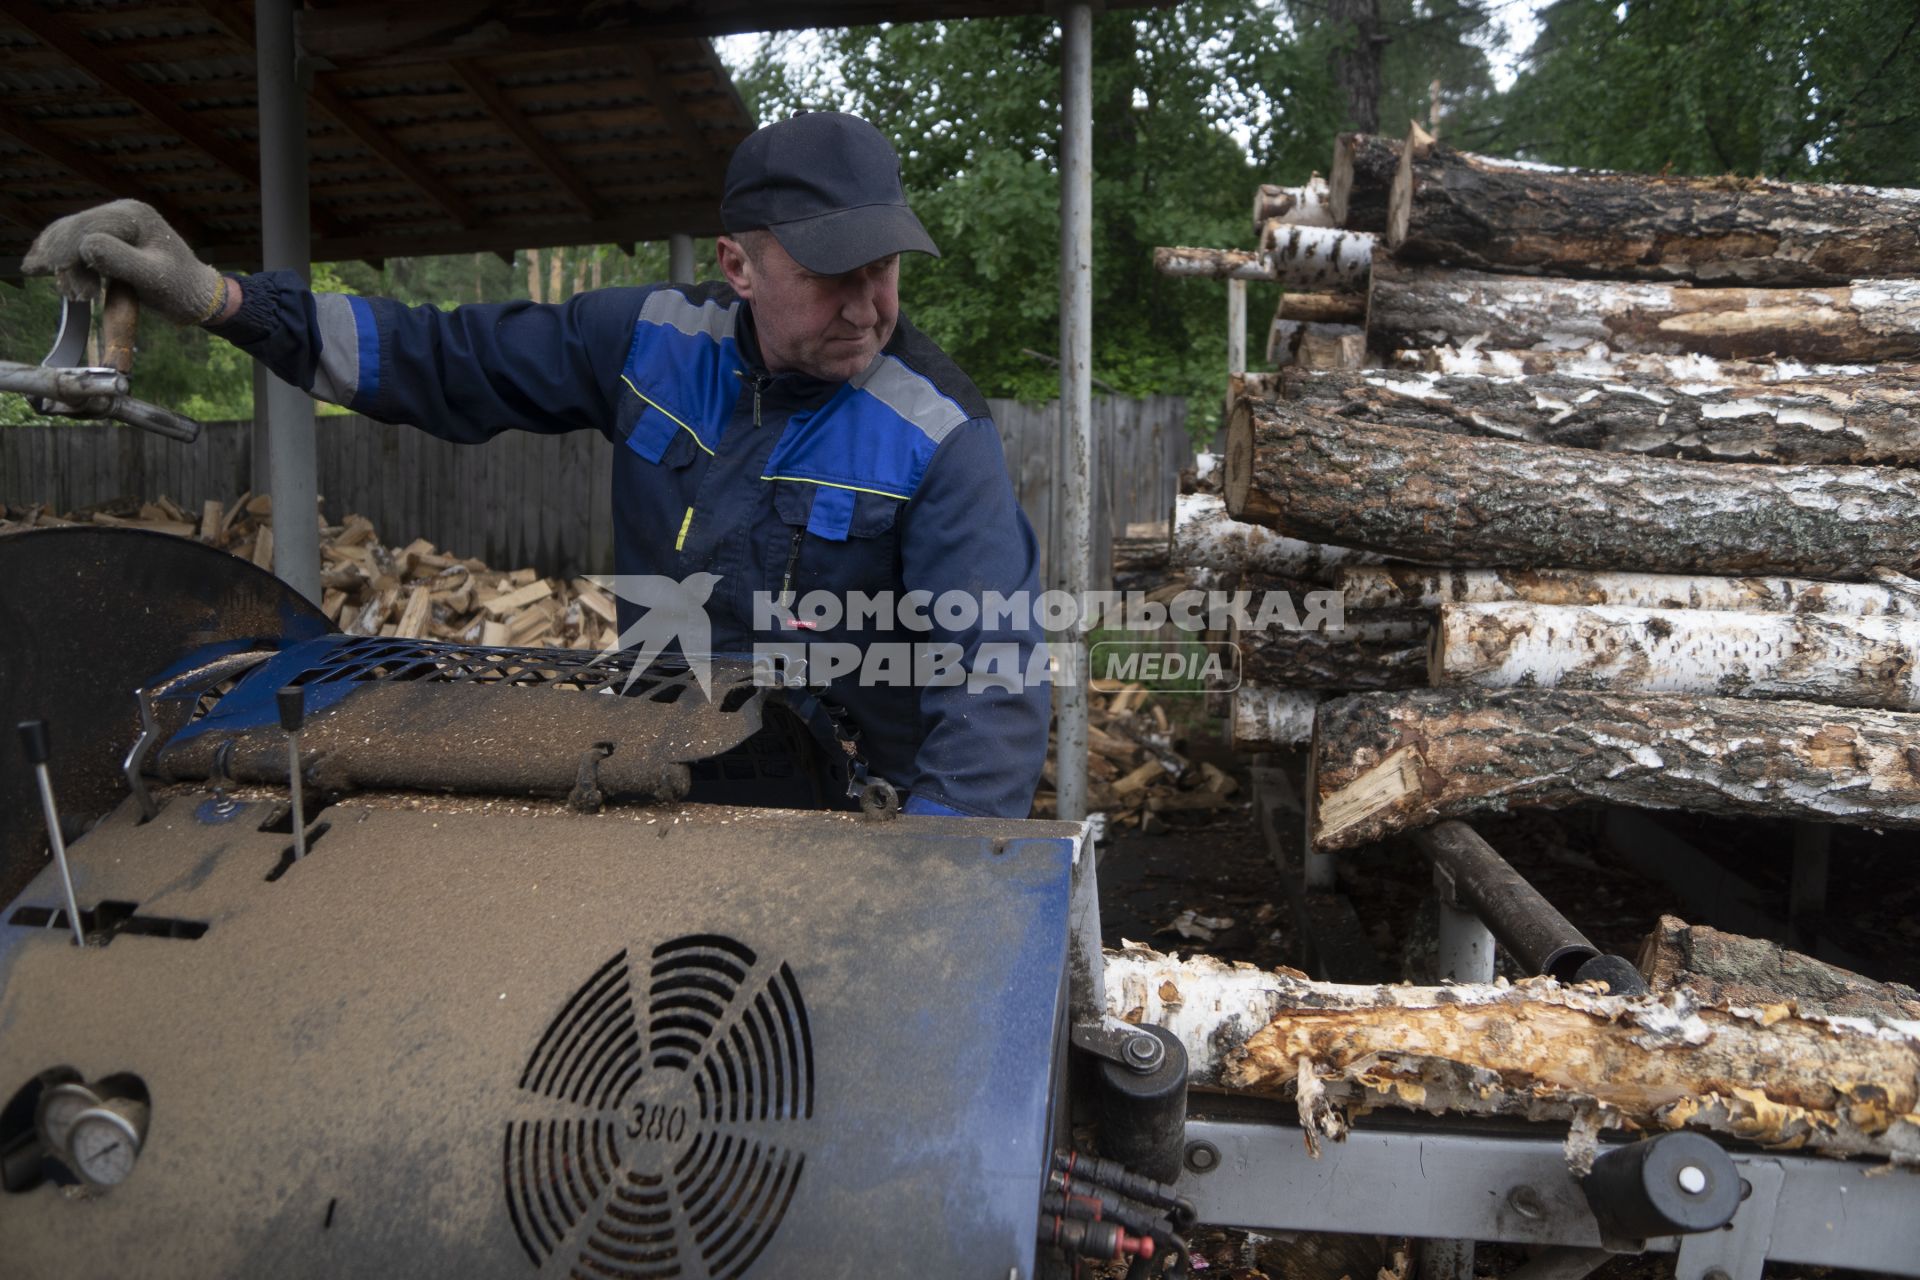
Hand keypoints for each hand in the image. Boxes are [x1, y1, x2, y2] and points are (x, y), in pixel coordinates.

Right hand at [22, 200, 225, 325]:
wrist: (197, 295)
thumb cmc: (182, 289)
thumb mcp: (154, 278)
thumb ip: (121, 261)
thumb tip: (86, 247)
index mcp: (134, 215)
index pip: (89, 226)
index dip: (69, 251)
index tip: (62, 278)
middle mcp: (121, 211)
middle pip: (74, 228)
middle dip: (62, 259)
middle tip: (72, 293)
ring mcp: (112, 223)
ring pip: (69, 234)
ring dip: (59, 261)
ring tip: (70, 292)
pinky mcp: (107, 237)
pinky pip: (73, 242)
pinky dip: (59, 257)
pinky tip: (44, 270)